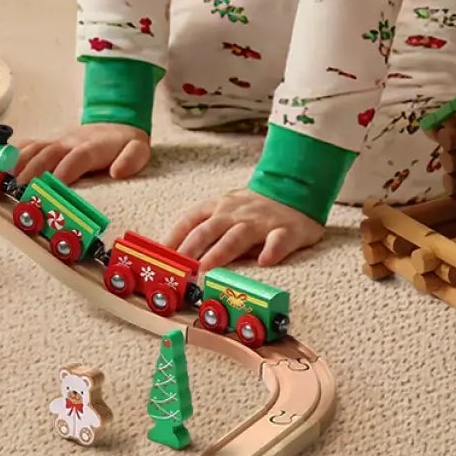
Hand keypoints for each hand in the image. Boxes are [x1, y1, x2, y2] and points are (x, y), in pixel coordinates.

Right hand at [5, 123, 153, 188]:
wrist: (116, 120)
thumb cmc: (125, 142)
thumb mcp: (139, 149)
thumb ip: (131, 160)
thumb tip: (118, 172)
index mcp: (93, 146)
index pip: (78, 157)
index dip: (66, 169)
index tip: (55, 183)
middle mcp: (71, 141)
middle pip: (50, 153)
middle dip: (34, 170)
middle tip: (22, 188)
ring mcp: (58, 140)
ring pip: (35, 147)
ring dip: (20, 162)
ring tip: (7, 180)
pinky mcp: (49, 141)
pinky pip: (29, 144)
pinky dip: (14, 152)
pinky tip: (2, 165)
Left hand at [162, 188, 326, 266]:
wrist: (296, 187)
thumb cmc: (254, 207)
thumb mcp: (225, 209)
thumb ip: (205, 228)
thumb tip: (176, 253)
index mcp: (218, 207)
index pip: (190, 221)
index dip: (173, 238)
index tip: (159, 256)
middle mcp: (235, 214)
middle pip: (208, 230)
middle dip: (190, 249)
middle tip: (177, 268)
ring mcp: (260, 222)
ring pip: (238, 236)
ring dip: (220, 252)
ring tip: (206, 268)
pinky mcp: (286, 230)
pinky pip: (278, 240)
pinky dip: (272, 250)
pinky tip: (265, 261)